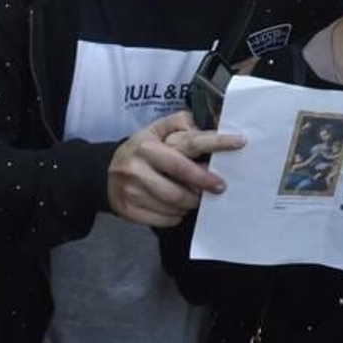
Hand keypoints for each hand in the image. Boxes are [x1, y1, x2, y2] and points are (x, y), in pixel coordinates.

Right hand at [108, 111, 244, 226]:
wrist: (103, 174)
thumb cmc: (140, 150)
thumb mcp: (155, 129)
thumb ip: (180, 123)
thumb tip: (206, 124)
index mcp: (148, 146)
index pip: (189, 145)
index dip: (216, 145)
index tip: (240, 143)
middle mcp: (138, 168)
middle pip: (181, 186)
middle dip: (204, 187)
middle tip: (218, 187)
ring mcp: (132, 191)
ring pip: (174, 205)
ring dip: (191, 202)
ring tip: (195, 196)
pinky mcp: (130, 210)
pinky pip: (164, 219)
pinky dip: (177, 215)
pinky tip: (178, 207)